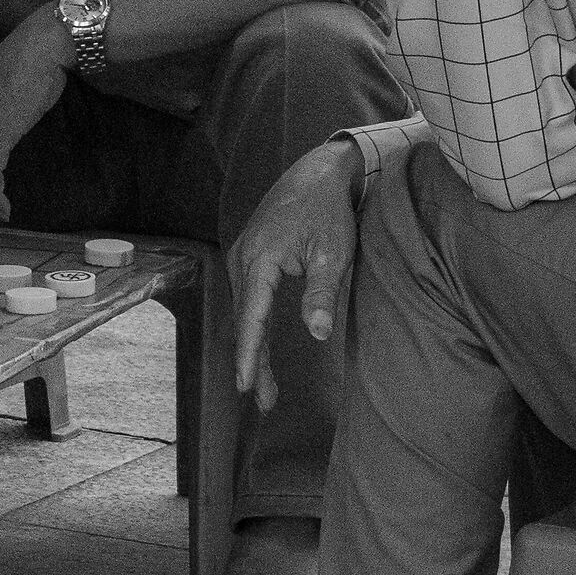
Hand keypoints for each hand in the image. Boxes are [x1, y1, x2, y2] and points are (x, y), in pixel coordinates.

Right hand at [228, 139, 365, 412]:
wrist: (317, 173)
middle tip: (265, 401)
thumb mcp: (333, 252)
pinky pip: (249, 300)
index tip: (246, 386)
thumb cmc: (328, 211)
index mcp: (260, 259)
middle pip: (246, 321)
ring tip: (265, 387)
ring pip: (246, 313)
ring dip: (255, 347)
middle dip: (254, 361)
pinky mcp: (250, 257)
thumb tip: (317, 333)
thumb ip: (321, 293)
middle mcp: (243, 259)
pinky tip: (262, 347)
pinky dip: (255, 327)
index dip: (251, 354)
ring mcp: (242, 257)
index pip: (253, 317)